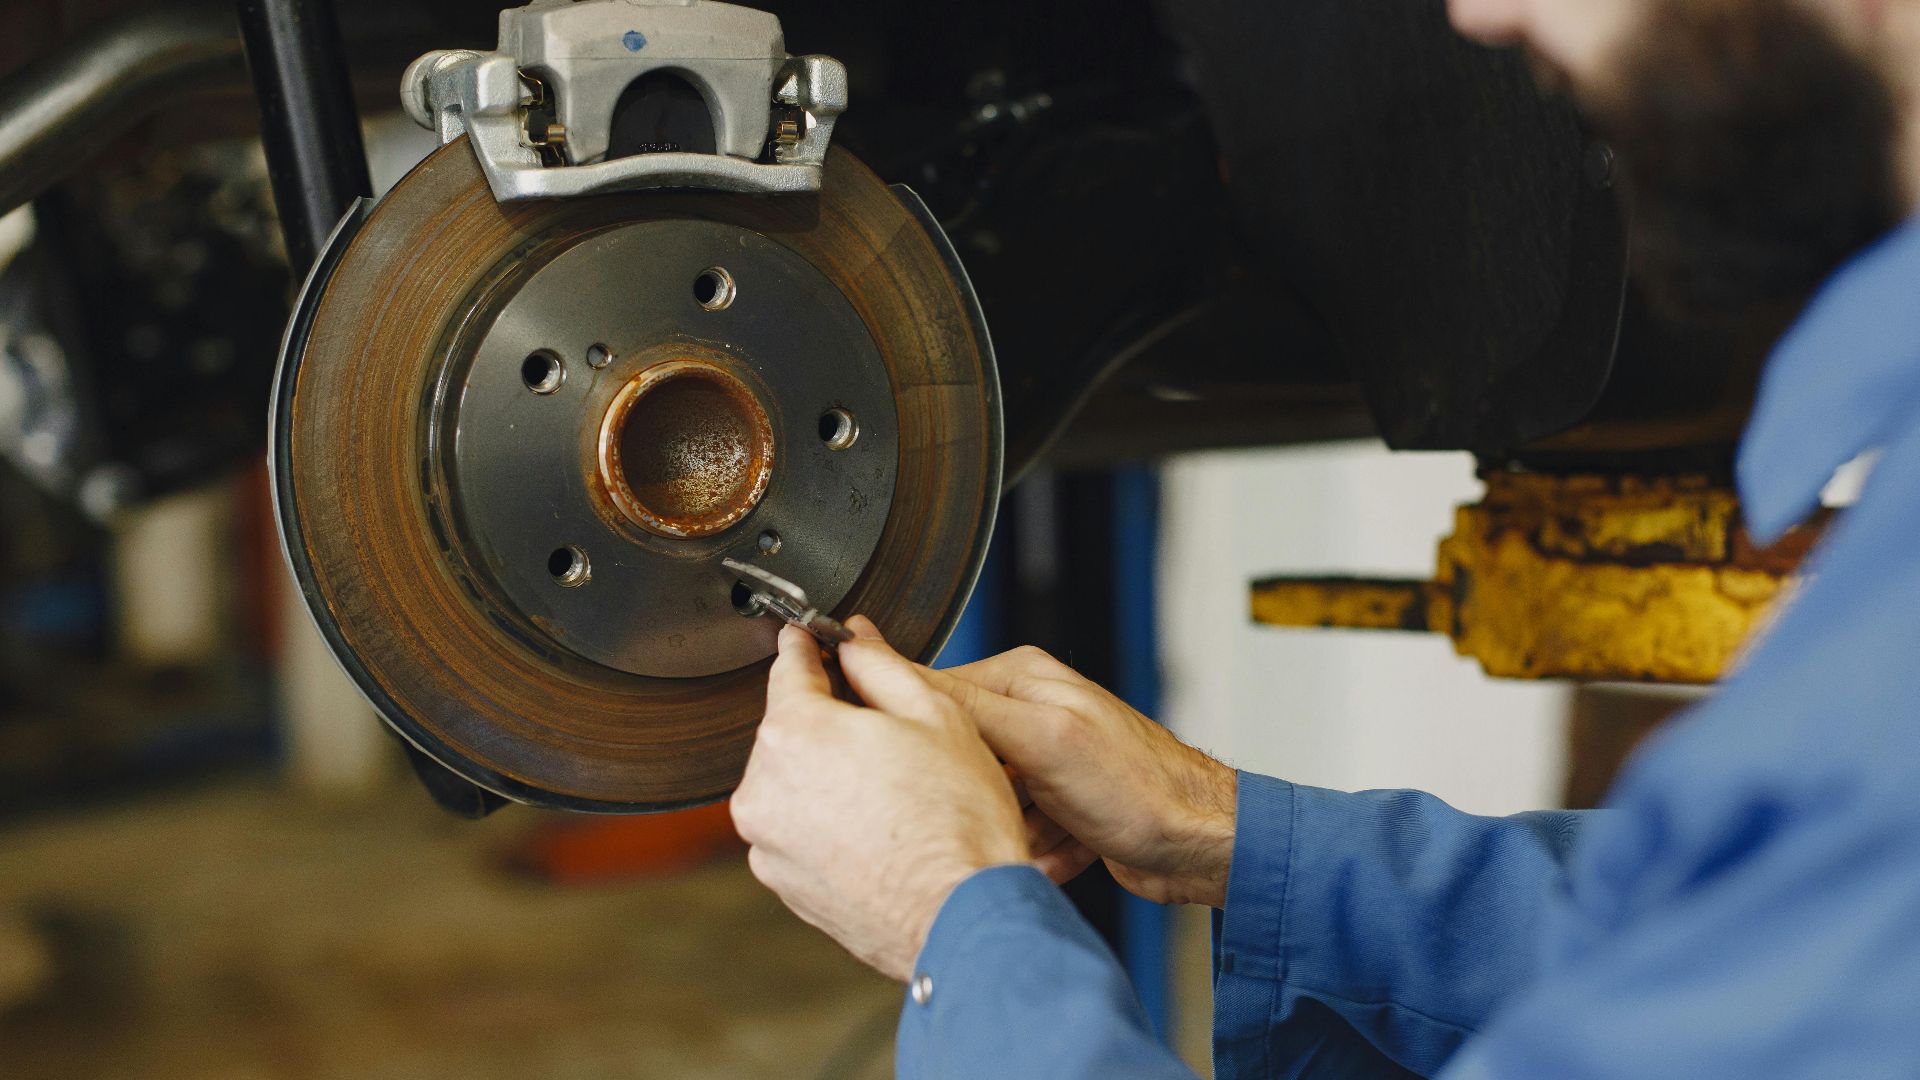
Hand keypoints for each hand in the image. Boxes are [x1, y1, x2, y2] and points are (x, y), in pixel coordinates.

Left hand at [731, 622, 1027, 980]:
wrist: (963, 918)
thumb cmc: (959, 821)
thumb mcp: (935, 714)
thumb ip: (880, 666)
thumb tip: (854, 639)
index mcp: (794, 733)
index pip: (788, 668)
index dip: (805, 645)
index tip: (809, 636)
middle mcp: (763, 789)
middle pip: (790, 730)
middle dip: (829, 722)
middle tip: (888, 733)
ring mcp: (768, 843)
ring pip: (793, 782)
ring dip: (828, 775)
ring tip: (892, 792)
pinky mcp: (784, 884)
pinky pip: (799, 831)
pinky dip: (828, 822)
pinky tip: (879, 829)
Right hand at [926, 646, 1237, 907]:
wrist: (1201, 846)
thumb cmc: (1140, 787)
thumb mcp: (1041, 738)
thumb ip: (966, 704)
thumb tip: (888, 660)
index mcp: (1019, 678)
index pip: (933, 695)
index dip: (918, 740)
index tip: (912, 778)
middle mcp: (1028, 713)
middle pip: (958, 761)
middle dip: (976, 801)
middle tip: (1000, 818)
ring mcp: (1043, 762)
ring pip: (985, 806)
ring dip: (1009, 834)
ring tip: (1043, 841)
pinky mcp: (1056, 806)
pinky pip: (1017, 835)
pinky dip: (1037, 853)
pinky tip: (1068, 854)